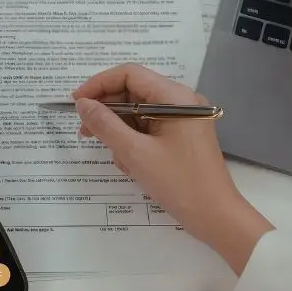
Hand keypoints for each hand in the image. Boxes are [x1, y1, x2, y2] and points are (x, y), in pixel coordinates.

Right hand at [72, 63, 272, 273]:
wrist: (215, 216)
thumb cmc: (178, 183)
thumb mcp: (135, 153)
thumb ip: (105, 125)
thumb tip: (82, 104)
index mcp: (175, 97)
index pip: (130, 74)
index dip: (99, 84)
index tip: (76, 102)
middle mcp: (181, 101)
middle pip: (134, 92)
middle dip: (107, 112)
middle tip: (85, 132)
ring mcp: (183, 119)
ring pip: (139, 114)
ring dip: (121, 132)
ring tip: (117, 157)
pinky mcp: (182, 136)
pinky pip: (149, 129)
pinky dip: (134, 143)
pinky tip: (131, 165)